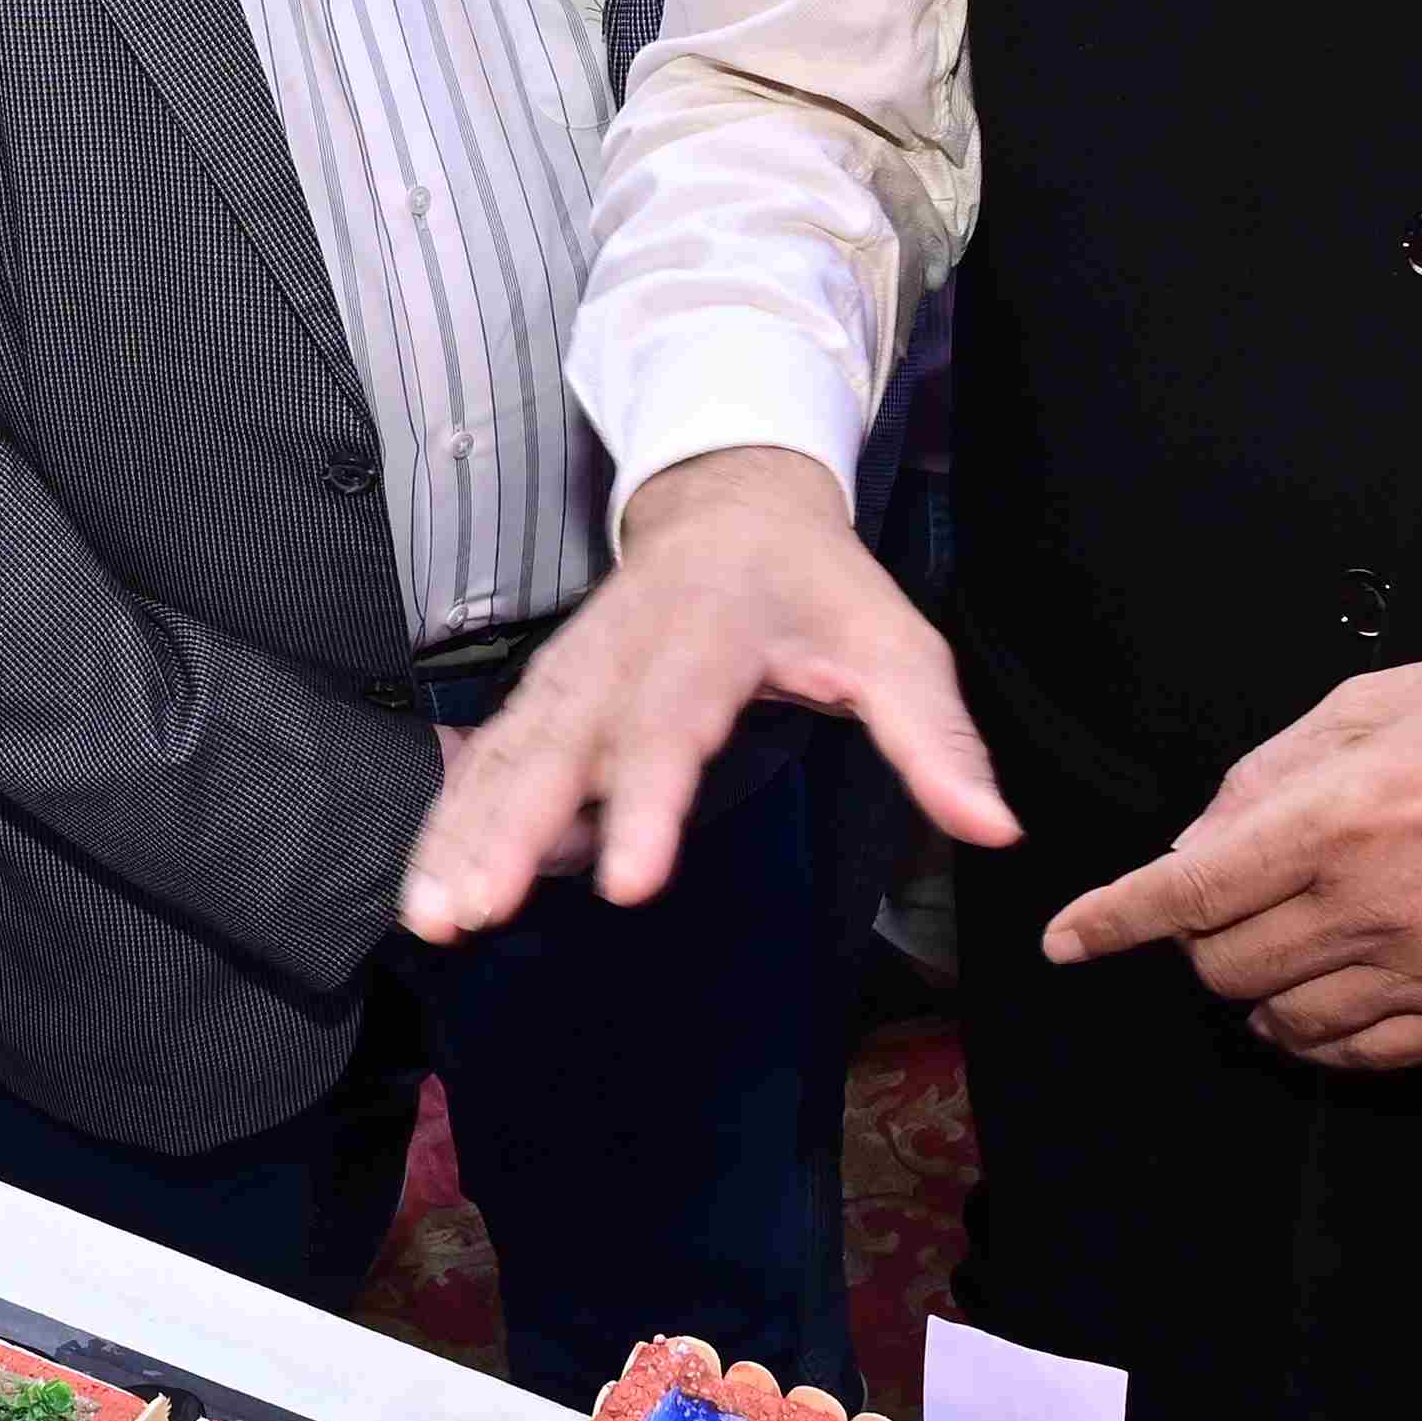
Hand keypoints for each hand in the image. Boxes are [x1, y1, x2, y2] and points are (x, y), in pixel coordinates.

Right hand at [401, 447, 1016, 941]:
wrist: (731, 505)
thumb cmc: (817, 590)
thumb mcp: (895, 647)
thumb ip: (935, 740)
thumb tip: (993, 830)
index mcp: (708, 635)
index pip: (672, 725)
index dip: (646, 803)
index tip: (631, 882)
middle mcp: (622, 655)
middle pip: (560, 747)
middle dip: (512, 831)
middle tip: (478, 909)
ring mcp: (573, 673)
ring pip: (507, 755)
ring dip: (464, 834)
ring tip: (432, 915)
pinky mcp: (547, 696)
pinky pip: (491, 758)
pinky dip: (452, 819)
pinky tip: (428, 887)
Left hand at [1039, 626, 1421, 1072]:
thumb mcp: (1378, 700)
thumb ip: (1271, 774)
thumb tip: (1198, 840)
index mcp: (1342, 816)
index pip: (1188, 894)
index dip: (1111, 921)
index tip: (1066, 940)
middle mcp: (1380, 905)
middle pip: (1224, 967)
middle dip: (1198, 939)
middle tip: (1222, 902)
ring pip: (1286, 1019)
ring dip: (1259, 986)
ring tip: (1284, 938)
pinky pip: (1365, 1054)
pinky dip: (1322, 1032)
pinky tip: (1326, 993)